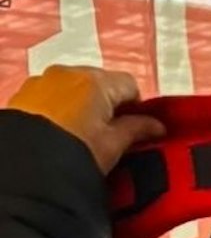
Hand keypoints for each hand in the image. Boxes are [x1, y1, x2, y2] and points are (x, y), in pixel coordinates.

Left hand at [5, 64, 163, 173]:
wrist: (31, 165)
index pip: (129, 85)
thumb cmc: (77, 152)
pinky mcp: (25, 93)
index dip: (136, 107)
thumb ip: (137, 129)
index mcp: (96, 82)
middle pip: (100, 82)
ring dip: (84, 103)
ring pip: (75, 86)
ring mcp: (44, 80)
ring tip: (83, 132)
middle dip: (108, 103)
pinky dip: (62, 106)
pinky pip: (53, 93)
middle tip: (109, 132)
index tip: (136, 127)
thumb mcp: (113, 144)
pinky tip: (62, 129)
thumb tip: (158, 126)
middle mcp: (69, 73)